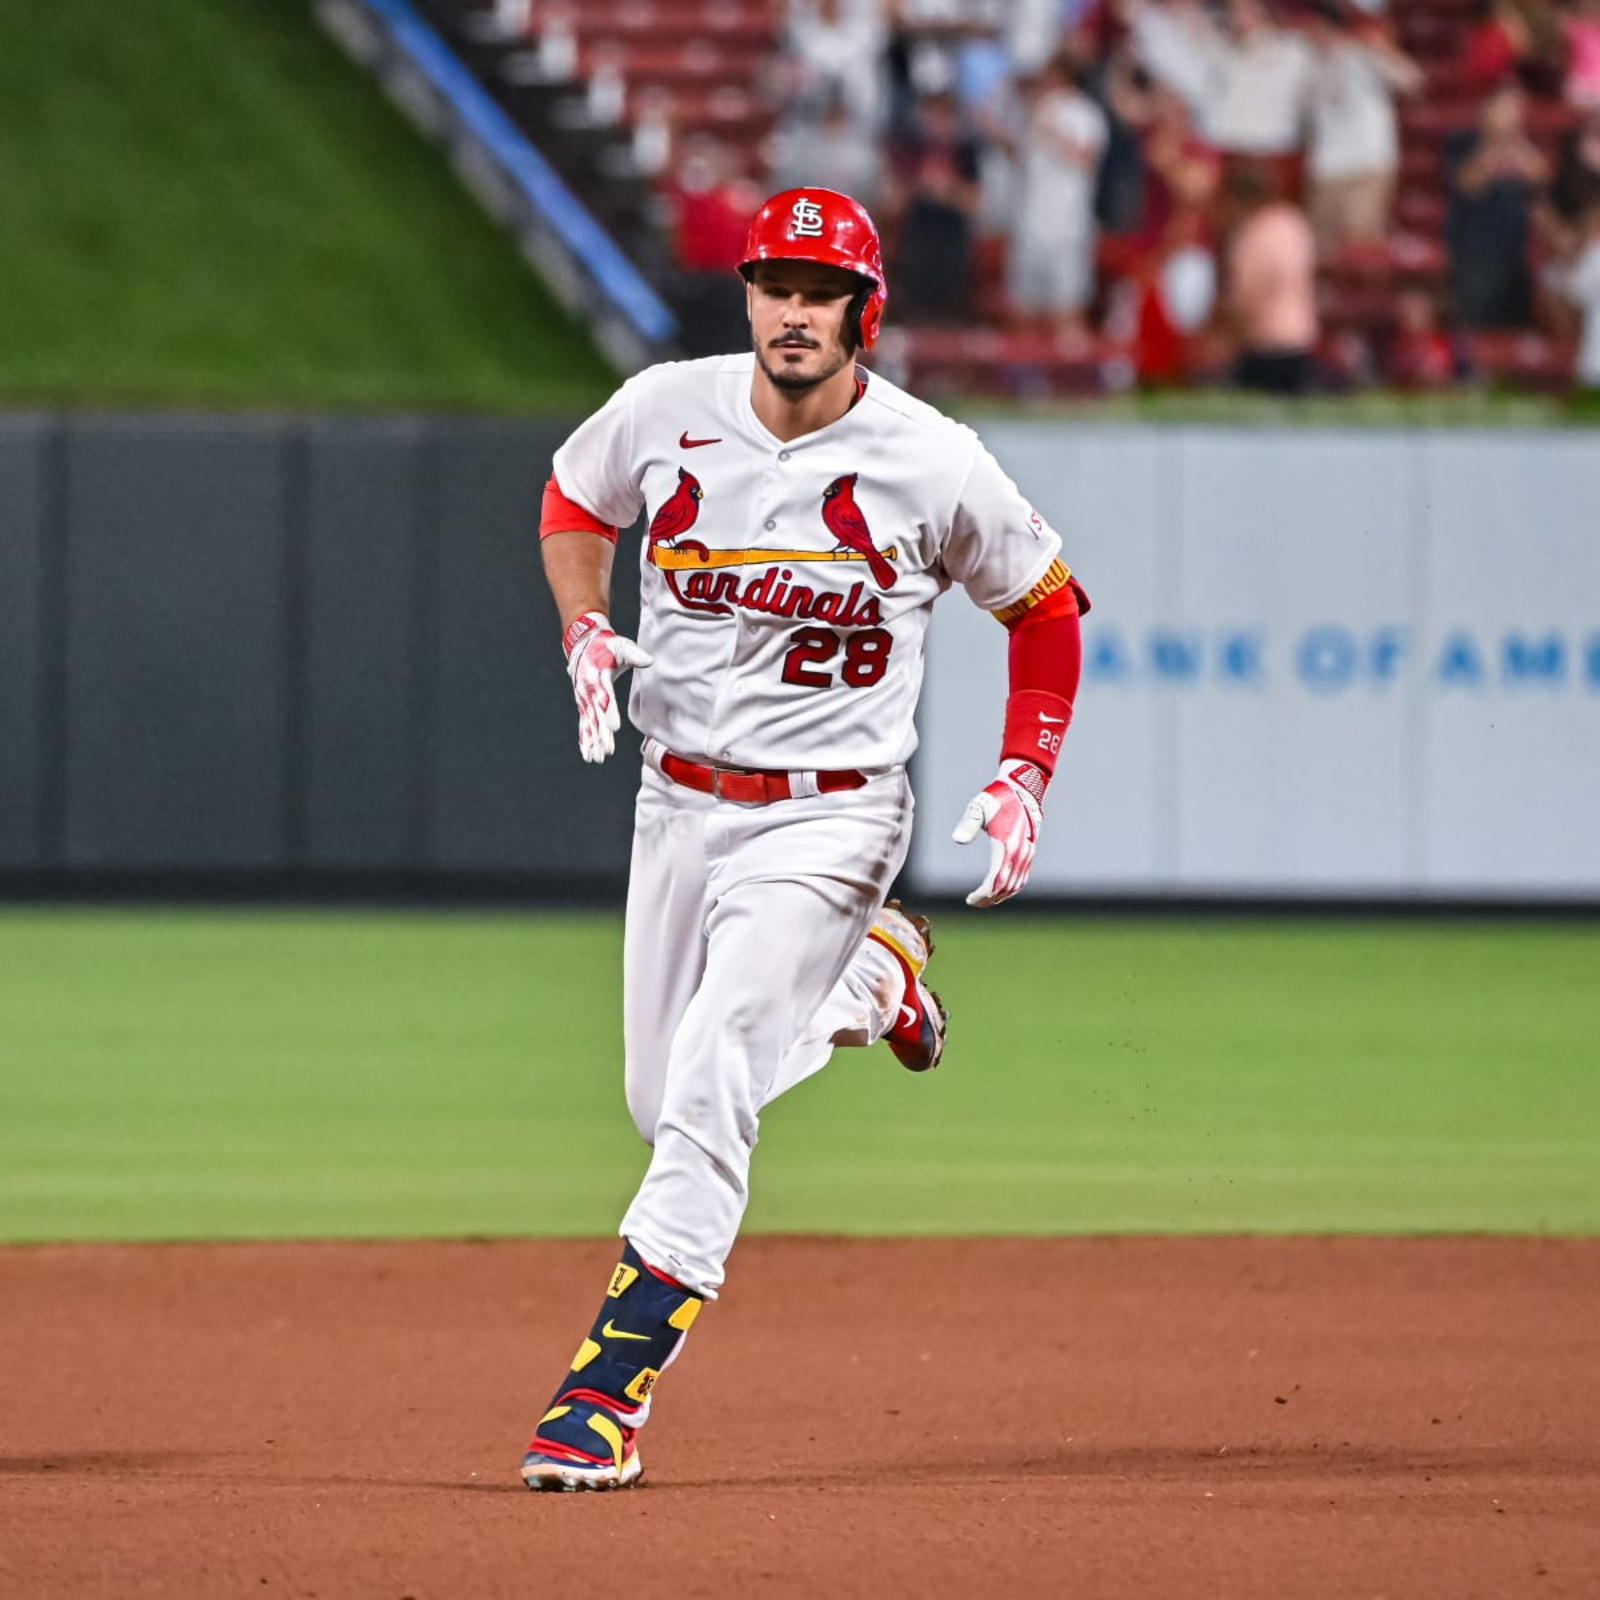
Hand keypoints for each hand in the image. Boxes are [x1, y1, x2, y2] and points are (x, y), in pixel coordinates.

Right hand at [562, 611, 652, 763]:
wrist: (584, 644)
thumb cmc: (607, 647)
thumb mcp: (621, 647)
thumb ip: (634, 655)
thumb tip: (649, 660)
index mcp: (598, 678)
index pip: (605, 698)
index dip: (609, 712)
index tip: (613, 727)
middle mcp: (588, 691)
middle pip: (596, 716)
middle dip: (601, 734)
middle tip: (607, 750)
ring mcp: (584, 699)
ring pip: (588, 724)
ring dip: (592, 741)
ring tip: (597, 758)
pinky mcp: (583, 704)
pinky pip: (583, 724)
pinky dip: (585, 739)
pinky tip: (588, 754)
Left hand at [951, 760, 1045, 907]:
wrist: (1023, 787)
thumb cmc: (997, 797)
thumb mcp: (979, 808)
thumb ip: (968, 824)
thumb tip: (957, 840)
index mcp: (1007, 846)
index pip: (996, 881)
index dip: (983, 894)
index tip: (969, 900)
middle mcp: (1021, 853)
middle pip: (1006, 887)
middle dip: (989, 899)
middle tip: (973, 903)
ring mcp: (1028, 853)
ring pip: (1016, 885)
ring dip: (1000, 896)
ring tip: (984, 900)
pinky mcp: (1030, 851)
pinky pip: (1023, 877)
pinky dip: (1011, 888)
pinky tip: (1000, 891)